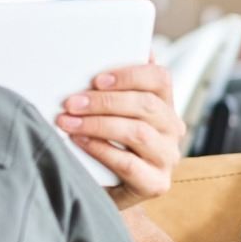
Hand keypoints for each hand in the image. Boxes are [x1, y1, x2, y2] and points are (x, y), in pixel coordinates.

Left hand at [54, 59, 186, 199]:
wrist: (106, 190)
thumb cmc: (107, 144)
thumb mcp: (112, 113)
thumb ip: (114, 87)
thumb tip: (109, 51)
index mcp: (165, 105)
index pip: (160, 78)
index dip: (130, 75)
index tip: (97, 79)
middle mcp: (172, 130)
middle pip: (147, 105)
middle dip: (104, 102)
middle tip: (71, 103)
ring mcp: (167, 158)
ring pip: (138, 133)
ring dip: (98, 124)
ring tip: (68, 122)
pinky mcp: (156, 184)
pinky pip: (128, 163)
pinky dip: (100, 149)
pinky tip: (79, 142)